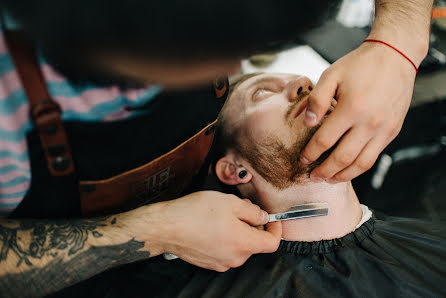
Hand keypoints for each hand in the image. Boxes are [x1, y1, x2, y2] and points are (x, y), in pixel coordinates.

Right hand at [137, 191, 280, 271]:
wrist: (166, 227)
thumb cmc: (196, 213)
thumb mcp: (230, 203)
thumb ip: (253, 211)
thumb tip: (263, 217)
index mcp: (244, 244)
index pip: (272, 243)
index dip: (276, 229)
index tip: (271, 219)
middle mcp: (235, 258)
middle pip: (254, 243)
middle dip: (252, 224)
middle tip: (241, 207)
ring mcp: (221, 263)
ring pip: (239, 245)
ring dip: (238, 230)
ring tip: (222, 214)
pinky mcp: (208, 262)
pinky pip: (225, 249)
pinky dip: (225, 237)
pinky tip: (212, 224)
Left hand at [300, 41, 415, 182]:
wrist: (396, 56)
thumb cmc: (360, 65)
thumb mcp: (332, 75)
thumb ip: (317, 100)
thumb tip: (308, 123)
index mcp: (351, 108)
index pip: (325, 140)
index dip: (310, 154)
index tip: (302, 160)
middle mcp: (369, 123)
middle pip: (342, 158)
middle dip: (324, 171)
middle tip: (312, 177)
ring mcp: (383, 130)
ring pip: (360, 164)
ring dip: (342, 175)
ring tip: (328, 179)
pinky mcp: (392, 132)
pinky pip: (374, 157)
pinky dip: (358, 168)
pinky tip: (347, 170)